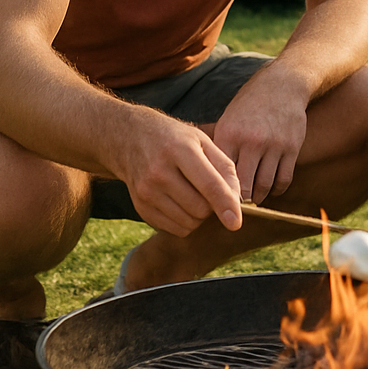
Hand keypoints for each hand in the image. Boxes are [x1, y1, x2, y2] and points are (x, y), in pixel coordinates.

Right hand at [115, 112, 241, 236]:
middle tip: (208, 190)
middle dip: (212, 206)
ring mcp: (147, 191)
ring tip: (193, 193)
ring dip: (199, 215)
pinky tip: (180, 201)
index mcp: (180, 149)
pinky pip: (174, 229)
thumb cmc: (174, 139)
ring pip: (188, 222)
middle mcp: (160, 172)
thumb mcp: (202, 141)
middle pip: (200, 208)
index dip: (225, 205)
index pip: (208, 185)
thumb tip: (237, 201)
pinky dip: (185, 221)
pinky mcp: (140, 207)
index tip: (235, 223)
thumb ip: (224, 168)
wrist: (130, 139)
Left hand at [209, 64, 308, 203]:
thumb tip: (203, 177)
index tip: (215, 201)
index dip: (217, 192)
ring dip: (257, 198)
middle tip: (233, 207)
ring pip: (264, 186)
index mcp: (229, 133)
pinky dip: (275, 190)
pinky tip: (269, 188)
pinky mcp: (292, 148)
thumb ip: (219, 146)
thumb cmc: (249, 105)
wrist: (283, 84)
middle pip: (242, 185)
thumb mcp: (228, 119)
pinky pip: (283, 180)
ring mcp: (274, 145)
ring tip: (251, 199)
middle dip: (237, 201)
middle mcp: (251, 140)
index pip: (219, 174)